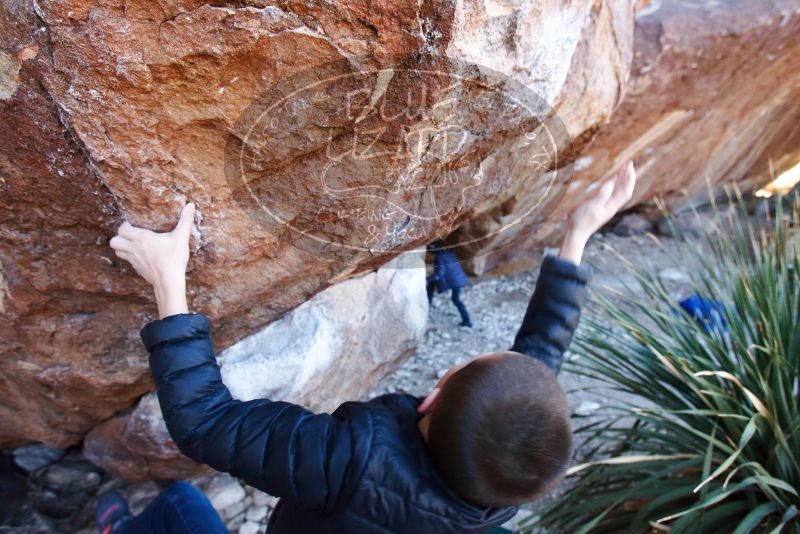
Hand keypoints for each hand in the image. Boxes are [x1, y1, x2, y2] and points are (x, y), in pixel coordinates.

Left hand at [110, 203, 194, 317]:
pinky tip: (142, 256)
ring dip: (122, 247)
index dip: (124, 226)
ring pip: (117, 252)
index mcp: (142, 238)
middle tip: (130, 235)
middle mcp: (134, 249)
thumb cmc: (174, 259)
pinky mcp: (137, 269)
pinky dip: (131, 257)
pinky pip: (128, 261)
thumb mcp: (181, 238)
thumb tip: (190, 205)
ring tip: (134, 245)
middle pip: (113, 242)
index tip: (131, 224)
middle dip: (119, 237)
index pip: (122, 229)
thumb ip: (185, 221)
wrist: (169, 282)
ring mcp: (134, 260)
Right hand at [559, 161, 636, 263]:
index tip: (630, 168)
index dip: (629, 179)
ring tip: (624, 167)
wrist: (577, 233)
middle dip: (628, 176)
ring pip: (618, 190)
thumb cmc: (582, 221)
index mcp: (612, 206)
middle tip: (630, 163)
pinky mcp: (601, 205)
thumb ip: (602, 195)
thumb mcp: (592, 207)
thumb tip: (611, 182)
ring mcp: (607, 205)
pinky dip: (614, 184)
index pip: (625, 191)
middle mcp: (612, 205)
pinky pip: (611, 192)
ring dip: (622, 179)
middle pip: (624, 189)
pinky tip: (614, 178)